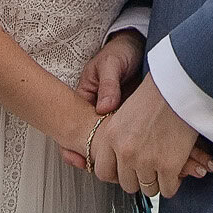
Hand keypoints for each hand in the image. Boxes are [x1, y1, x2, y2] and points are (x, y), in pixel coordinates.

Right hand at [59, 31, 145, 168]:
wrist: (140, 47)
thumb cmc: (121, 52)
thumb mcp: (111, 63)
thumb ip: (108, 84)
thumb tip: (104, 107)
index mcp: (85, 97)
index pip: (72, 125)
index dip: (71, 145)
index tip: (78, 158)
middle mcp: (95, 110)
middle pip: (86, 139)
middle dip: (90, 156)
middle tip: (97, 166)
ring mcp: (112, 117)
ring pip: (105, 144)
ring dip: (108, 155)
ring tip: (116, 164)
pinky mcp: (128, 121)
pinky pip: (122, 140)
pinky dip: (124, 150)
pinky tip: (130, 156)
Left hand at [88, 74, 212, 199]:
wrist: (179, 86)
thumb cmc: (156, 94)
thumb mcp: (125, 113)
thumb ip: (117, 138)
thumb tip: (118, 159)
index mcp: (111, 136)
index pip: (103, 172)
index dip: (116, 173)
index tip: (126, 170)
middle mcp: (125, 152)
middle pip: (127, 184)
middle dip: (139, 177)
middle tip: (149, 166)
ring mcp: (147, 161)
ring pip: (148, 189)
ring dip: (157, 180)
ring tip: (163, 165)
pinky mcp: (169, 167)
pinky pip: (167, 190)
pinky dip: (173, 183)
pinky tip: (175, 169)